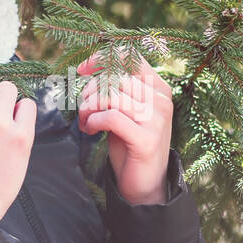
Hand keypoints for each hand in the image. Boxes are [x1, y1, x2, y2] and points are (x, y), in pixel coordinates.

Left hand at [76, 48, 172, 204]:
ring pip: (110, 96)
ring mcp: (156, 120)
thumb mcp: (125, 110)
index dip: (101, 59)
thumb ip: (116, 88)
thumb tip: (87, 68)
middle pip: (114, 78)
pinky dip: (93, 121)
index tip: (81, 70)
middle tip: (82, 110)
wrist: (146, 183)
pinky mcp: (146, 140)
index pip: (130, 58)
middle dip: (89, 91)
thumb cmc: (129, 143)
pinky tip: (91, 130)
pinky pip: (110, 117)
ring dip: (87, 108)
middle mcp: (161, 101)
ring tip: (85, 122)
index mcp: (158, 88)